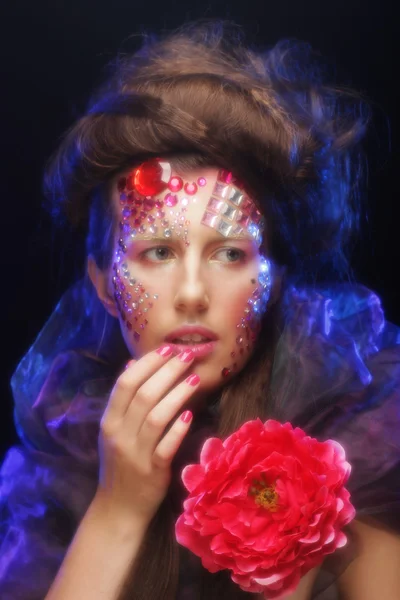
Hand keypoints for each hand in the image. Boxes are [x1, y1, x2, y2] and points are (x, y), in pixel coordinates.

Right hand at [93, 345, 198, 526]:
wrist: (117, 510)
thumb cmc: (119, 465)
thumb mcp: (113, 431)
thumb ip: (123, 400)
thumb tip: (131, 364)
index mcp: (109, 421)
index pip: (126, 383)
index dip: (148, 362)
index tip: (168, 347)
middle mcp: (119, 434)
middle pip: (144, 394)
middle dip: (168, 371)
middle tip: (188, 355)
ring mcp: (135, 454)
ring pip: (156, 416)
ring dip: (177, 394)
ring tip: (195, 378)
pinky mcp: (153, 472)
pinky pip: (166, 446)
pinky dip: (178, 429)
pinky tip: (190, 415)